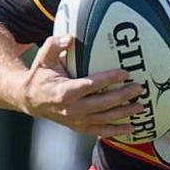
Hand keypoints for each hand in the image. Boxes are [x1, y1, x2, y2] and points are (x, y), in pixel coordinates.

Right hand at [20, 36, 140, 137]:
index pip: (91, 85)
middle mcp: (72, 109)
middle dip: (123, 96)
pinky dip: (117, 131)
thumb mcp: (43, 58)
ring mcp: (76, 121)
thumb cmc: (40, 76)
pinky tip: (132, 128)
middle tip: (139, 88)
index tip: (125, 73)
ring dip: (124, 113)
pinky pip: (101, 131)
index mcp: (64, 92)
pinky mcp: (79, 128)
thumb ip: (54, 45)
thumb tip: (70, 37)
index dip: (109, 79)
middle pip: (103, 104)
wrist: (29, 100)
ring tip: (140, 106)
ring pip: (105, 119)